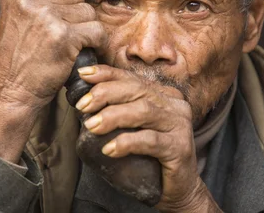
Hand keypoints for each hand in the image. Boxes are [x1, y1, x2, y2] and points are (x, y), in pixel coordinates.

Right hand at [0, 0, 105, 161]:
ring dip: (87, 29)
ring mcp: (47, 17)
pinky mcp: (64, 36)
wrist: (11, 92)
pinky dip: (97, 43)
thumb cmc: (18, 59)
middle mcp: (30, 0)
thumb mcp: (16, 18)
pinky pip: (96, 30)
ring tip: (72, 45)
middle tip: (69, 31)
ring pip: (88, 12)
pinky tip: (84, 52)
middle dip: (78, 12)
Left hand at [76, 65, 221, 212]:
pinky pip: (150, 140)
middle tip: (82, 105)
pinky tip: (109, 149)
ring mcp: (179, 125)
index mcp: (163, 95)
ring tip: (91, 126)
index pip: (132, 78)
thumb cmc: (152, 158)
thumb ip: (119, 111)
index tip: (83, 75)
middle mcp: (174, 105)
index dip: (107, 74)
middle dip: (106, 94)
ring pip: (143, 111)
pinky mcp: (180, 148)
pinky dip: (127, 142)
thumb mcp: (134, 129)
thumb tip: (83, 100)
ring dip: (113, 116)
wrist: (180, 189)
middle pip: (137, 90)